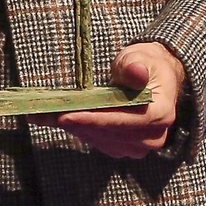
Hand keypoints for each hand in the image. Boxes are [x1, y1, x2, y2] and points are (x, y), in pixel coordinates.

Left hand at [46, 40, 186, 158]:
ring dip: (72, 127)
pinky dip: (78, 129)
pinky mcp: (124, 148)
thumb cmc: (145, 64)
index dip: (95, 119)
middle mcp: (153, 137)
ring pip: (100, 140)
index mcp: (161, 114)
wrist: (153, 77)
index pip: (125, 121)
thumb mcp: (140, 57)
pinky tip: (56, 119)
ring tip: (44, 115)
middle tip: (45, 113)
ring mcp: (139, 146)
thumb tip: (136, 73)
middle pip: (109, 133)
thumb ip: (134, 66)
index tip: (67, 116)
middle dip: (76, 122)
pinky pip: (98, 141)